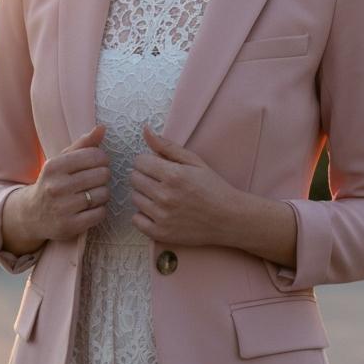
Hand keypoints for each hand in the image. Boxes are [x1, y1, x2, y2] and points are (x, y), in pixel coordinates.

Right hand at [26, 122, 110, 241]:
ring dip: (102, 194)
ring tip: (91, 194)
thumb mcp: (62, 160)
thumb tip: (102, 128)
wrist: (31, 214)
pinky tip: (90, 208)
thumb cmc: (52, 182)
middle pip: (102, 175)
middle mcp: (57, 186)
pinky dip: (100, 210)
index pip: (95, 156)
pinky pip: (100, 213)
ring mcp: (63, 208)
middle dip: (102, 177)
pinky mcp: (70, 226)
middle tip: (94, 181)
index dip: (102, 160)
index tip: (97, 164)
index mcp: (54, 166)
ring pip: (103, 194)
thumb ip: (83, 144)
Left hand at [129, 124, 236, 245]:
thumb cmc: (213, 188)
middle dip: (145, 176)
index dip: (148, 162)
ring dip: (144, 195)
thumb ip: (167, 147)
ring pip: (134, 198)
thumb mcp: (195, 162)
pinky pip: (136, 220)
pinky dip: (144, 215)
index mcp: (173, 175)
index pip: (139, 161)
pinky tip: (158, 212)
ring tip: (163, 197)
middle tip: (161, 182)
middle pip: (134, 179)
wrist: (229, 219)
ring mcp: (161, 216)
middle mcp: (164, 195)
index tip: (158, 167)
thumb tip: (145, 130)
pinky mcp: (160, 233)